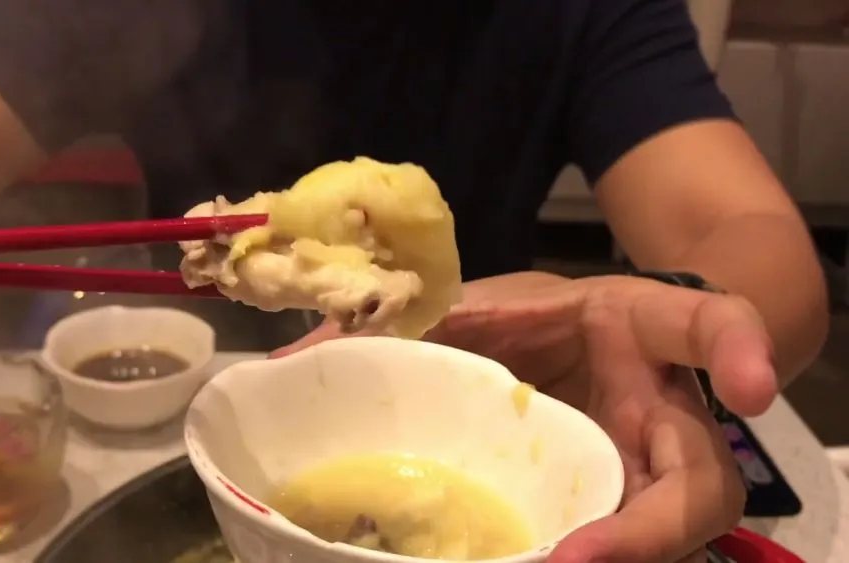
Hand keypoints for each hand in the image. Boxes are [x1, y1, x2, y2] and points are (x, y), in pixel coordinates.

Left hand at [274, 274, 775, 562]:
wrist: (575, 345)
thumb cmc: (538, 315)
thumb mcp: (475, 307)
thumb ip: (407, 323)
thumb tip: (297, 356)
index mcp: (637, 330)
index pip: (710, 326)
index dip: (742, 350)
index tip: (752, 390)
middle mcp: (662, 409)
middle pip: (703, 478)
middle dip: (657, 526)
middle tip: (583, 556)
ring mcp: (650, 468)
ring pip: (672, 530)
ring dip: (619, 556)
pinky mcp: (625, 506)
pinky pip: (619, 543)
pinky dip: (588, 555)